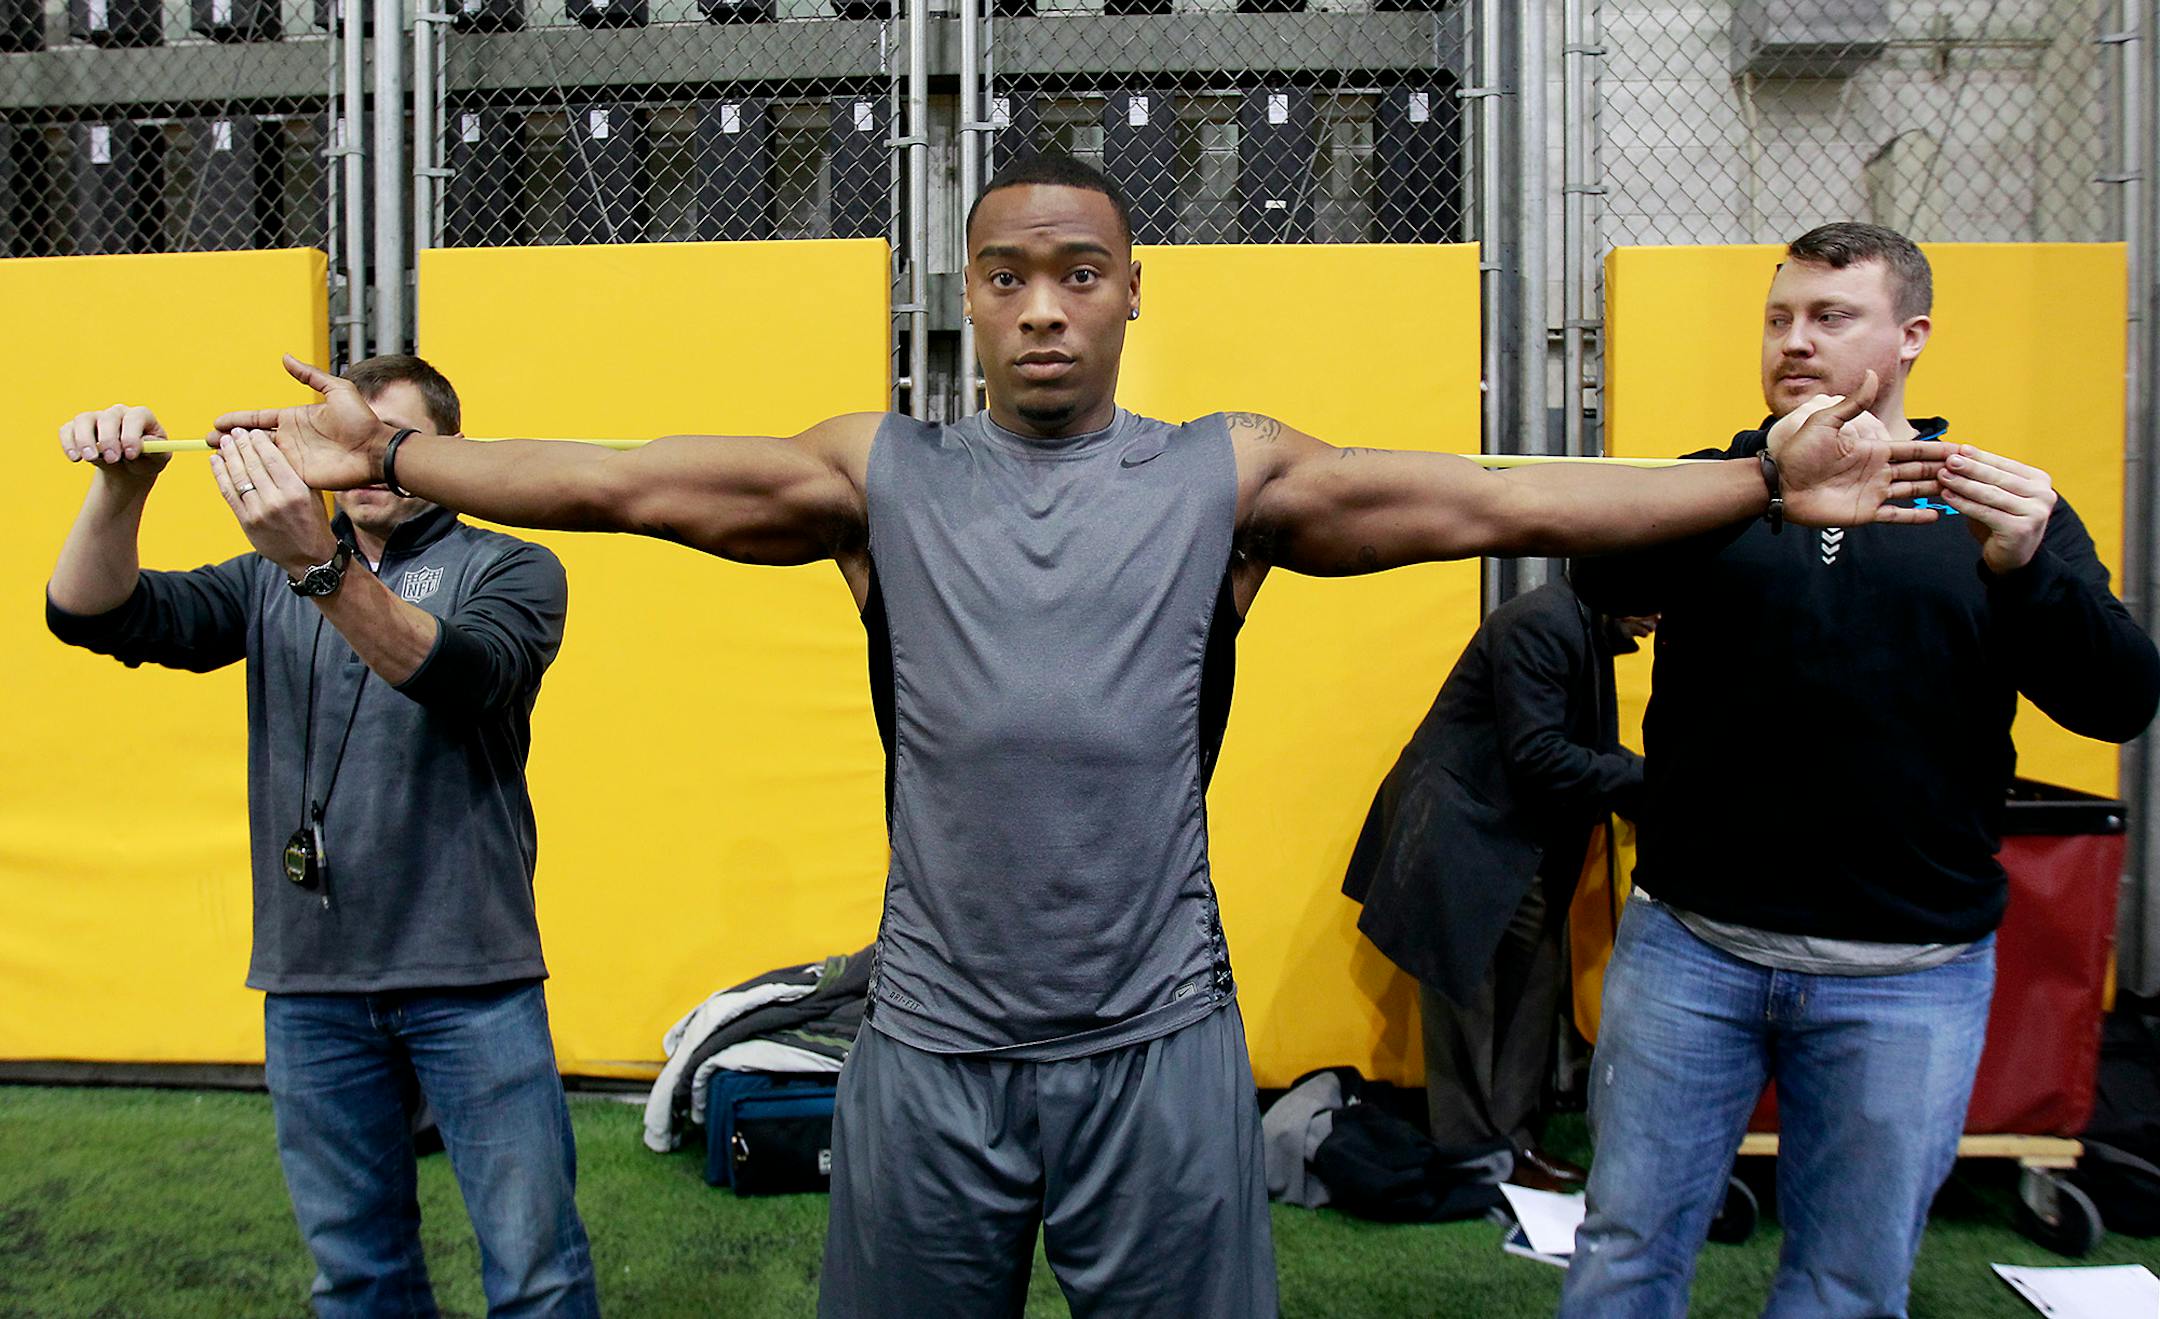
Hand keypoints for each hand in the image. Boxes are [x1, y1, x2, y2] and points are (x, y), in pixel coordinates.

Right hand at [59, 404, 170, 487]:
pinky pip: (67, 430)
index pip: (135, 417)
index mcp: (141, 416)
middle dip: (109, 439)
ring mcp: (96, 418)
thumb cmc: (146, 460)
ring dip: (85, 440)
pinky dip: (68, 443)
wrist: (128, 469)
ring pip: (84, 420)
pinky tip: (75, 458)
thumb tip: (144, 444)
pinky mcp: (77, 428)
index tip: (130, 454)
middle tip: (112, 459)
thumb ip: (155, 451)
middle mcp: (117, 413)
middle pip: (109, 418)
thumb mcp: (158, 459)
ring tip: (90, 459)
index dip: (132, 435)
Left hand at [210, 428, 340, 577]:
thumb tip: (270, 448)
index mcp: (296, 491)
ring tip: (223, 443)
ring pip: (238, 477)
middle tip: (233, 433)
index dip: (258, 442)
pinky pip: (228, 493)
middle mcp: (276, 500)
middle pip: (252, 465)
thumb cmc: (313, 523)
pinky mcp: (246, 521)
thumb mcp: (312, 494)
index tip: (251, 431)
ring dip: (228, 456)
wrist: (309, 558)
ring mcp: (259, 512)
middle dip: (241, 445)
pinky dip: (220, 475)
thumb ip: (294, 473)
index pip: (272, 459)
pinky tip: (216, 462)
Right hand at [212, 355, 390, 491]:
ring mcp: (294, 457)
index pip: (259, 418)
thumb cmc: (362, 420)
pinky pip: (272, 473)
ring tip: (215, 454)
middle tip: (207, 441)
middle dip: (229, 439)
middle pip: (252, 438)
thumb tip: (286, 358)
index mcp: (295, 418)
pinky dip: (254, 472)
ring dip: (237, 455)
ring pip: (258, 456)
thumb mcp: (337, 390)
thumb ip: (310, 376)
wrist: (376, 449)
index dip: (238, 420)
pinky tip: (236, 473)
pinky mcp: (300, 475)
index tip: (217, 422)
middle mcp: (291, 438)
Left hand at [1766, 371, 1949, 526]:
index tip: (1963, 449)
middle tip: (1973, 471)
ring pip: (1913, 491)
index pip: (1913, 450)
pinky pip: (1895, 515)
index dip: (1938, 450)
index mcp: (1872, 450)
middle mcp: (1877, 471)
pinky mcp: (1864, 512)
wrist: (1780, 484)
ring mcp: (1873, 492)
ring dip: (1936, 490)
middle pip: (1919, 471)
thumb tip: (1870, 373)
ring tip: (1963, 491)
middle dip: (1945, 470)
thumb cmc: (1798, 452)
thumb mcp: (1826, 422)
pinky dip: (1915, 516)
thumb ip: (1852, 403)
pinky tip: (1937, 515)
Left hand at [1940, 444, 2055, 573]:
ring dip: (1964, 484)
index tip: (1959, 449)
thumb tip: (1960, 454)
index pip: (2005, 465)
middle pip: (1999, 478)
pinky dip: (1964, 503)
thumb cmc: (2001, 522)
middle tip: (1949, 460)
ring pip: (1991, 494)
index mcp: (2040, 481)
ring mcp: (2035, 513)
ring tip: (1943, 476)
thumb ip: (1986, 478)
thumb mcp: (1997, 496)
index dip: (1981, 457)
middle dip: (1971, 468)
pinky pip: (1985, 512)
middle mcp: (2044, 495)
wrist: (2012, 558)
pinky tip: (1947, 496)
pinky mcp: (2020, 529)